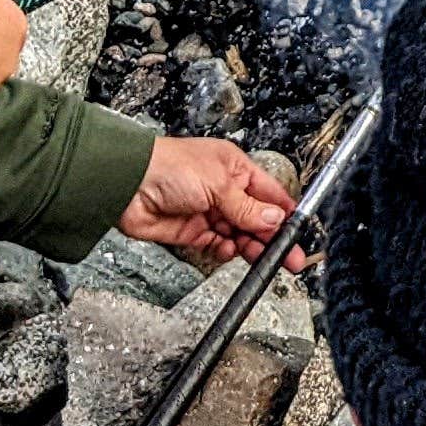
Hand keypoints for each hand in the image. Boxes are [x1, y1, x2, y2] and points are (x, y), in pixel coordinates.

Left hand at [119, 136, 295, 260]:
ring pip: (239, 234)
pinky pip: (217, 245)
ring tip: (259, 257)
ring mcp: (209, 211)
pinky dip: (225, 250)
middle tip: (290, 258)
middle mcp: (225, 190)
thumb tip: (275, 219)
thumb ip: (247, 207)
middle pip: (257, 218)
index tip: (298, 233)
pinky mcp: (192, 231)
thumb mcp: (218, 184)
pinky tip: (229, 250)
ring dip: (250, 246)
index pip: (270, 194)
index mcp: (236, 170)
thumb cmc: (169, 167)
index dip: (285, 214)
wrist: (127, 186)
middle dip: (273, 238)